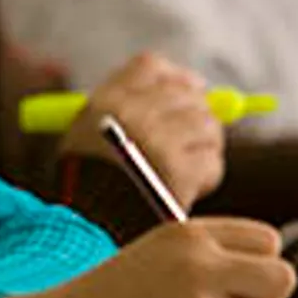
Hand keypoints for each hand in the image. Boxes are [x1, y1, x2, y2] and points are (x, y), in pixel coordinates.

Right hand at [7, 218, 296, 297]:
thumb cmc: (115, 290)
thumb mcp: (160, 249)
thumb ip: (211, 251)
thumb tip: (270, 270)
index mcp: (188, 232)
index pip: (266, 238)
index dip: (260, 262)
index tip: (243, 278)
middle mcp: (198, 263)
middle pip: (281, 275)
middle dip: (266, 297)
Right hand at [61, 52, 224, 209]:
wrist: (87, 230)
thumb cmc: (87, 184)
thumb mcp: (85, 132)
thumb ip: (124, 107)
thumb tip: (188, 88)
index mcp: (106, 101)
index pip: (151, 67)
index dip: (176, 76)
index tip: (191, 88)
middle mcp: (133, 114)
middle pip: (186, 93)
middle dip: (198, 113)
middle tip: (194, 136)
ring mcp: (158, 141)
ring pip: (206, 126)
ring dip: (204, 146)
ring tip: (187, 166)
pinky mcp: (180, 171)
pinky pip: (211, 162)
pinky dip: (206, 176)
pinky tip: (188, 189)